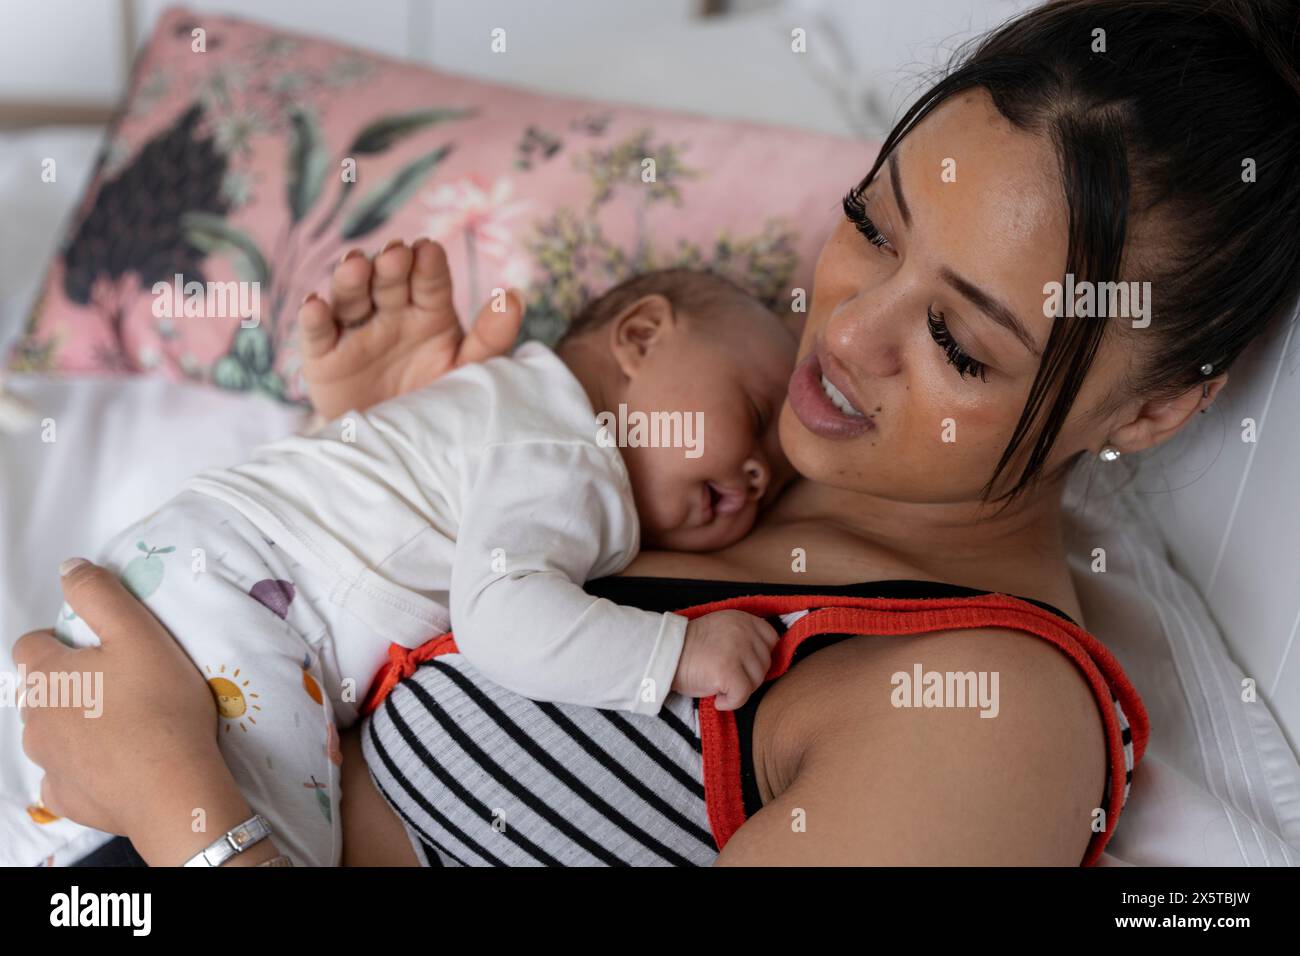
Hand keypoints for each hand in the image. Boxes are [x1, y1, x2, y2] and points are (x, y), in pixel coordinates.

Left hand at [13, 560, 272, 863]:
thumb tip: (69, 568)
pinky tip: (116, 761)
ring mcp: (46, 761)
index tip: (104, 649)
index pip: (32, 644)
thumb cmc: (160, 706)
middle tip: (124, 684)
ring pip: (51, 731)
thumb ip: (100, 595)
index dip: (64, 641)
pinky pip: (64, 773)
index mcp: (48, 675)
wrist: (173, 788)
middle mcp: (34, 718)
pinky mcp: (64, 795)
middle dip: (72, 682)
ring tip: (124, 724)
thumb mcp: (140, 634)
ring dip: (76, 723)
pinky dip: (83, 764)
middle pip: (42, 689)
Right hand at [298, 238, 524, 418]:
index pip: (430, 281)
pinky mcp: (325, 357)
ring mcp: (356, 332)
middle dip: (390, 265)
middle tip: (395, 254)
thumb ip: (491, 338)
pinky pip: (317, 334)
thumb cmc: (442, 402)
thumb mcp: (470, 372)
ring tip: (355, 266)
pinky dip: (313, 318)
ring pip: (350, 298)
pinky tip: (315, 305)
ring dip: (350, 280)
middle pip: (387, 282)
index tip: (428, 251)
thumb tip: (513, 297)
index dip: (427, 265)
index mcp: (430, 312)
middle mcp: (391, 314)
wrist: (404, 451)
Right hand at [673, 610, 778, 710]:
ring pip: (756, 681)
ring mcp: (737, 649)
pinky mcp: (729, 670)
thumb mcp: (721, 630)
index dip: (759, 657)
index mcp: (742, 618)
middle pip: (765, 663)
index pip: (771, 639)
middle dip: (748, 676)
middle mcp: (743, 630)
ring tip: (719, 686)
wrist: (663, 655)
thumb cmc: (689, 648)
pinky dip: (731, 702)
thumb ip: (743, 637)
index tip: (744, 666)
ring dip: (739, 690)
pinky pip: (743, 695)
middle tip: (726, 679)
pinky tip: (717, 699)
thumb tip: (764, 660)